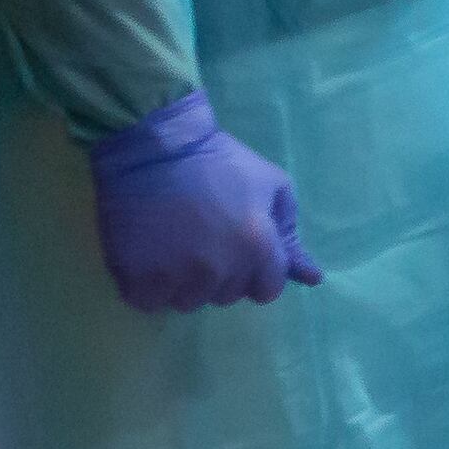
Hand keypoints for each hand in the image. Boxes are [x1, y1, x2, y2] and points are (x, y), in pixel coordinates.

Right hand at [84, 93, 322, 310]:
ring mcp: (176, 276)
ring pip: (188, 302)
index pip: (267, 290)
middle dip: (221, 274)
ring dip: (184, 283)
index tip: (237, 248)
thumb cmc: (217, 161)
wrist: (152, 146)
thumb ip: (289, 233)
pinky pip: (150, 302)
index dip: (255, 271)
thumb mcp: (270, 184)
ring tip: (173, 244)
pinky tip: (149, 255)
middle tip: (203, 236)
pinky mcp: (137, 278)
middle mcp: (219, 269)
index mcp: (256, 247)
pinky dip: (149, 287)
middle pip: (227, 296)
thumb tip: (312, 278)